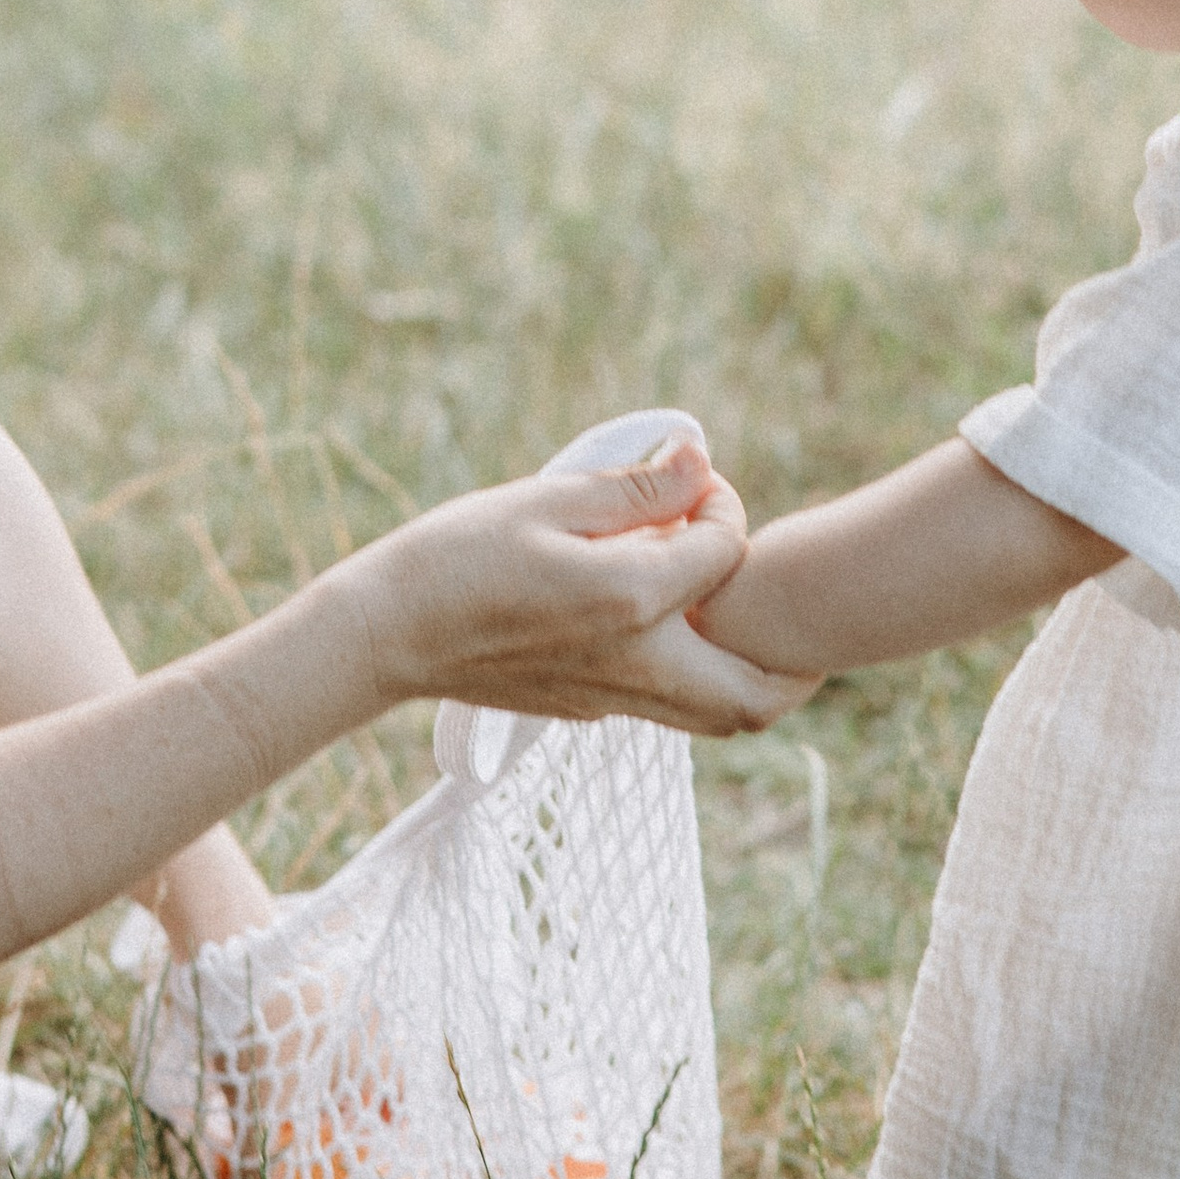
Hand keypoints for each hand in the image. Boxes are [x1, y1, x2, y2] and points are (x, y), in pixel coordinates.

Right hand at [340, 437, 799, 736]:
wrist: (388, 633)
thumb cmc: (458, 555)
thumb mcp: (546, 498)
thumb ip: (636, 489)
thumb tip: (701, 462)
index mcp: (633, 602)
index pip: (726, 554)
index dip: (722, 508)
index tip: (689, 484)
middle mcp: (638, 666)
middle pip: (758, 695)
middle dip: (791, 655)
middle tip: (778, 595)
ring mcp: (613, 701)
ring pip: (719, 716)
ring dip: (747, 670)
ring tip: (731, 610)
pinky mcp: (586, 712)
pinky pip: (669, 709)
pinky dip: (695, 674)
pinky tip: (662, 620)